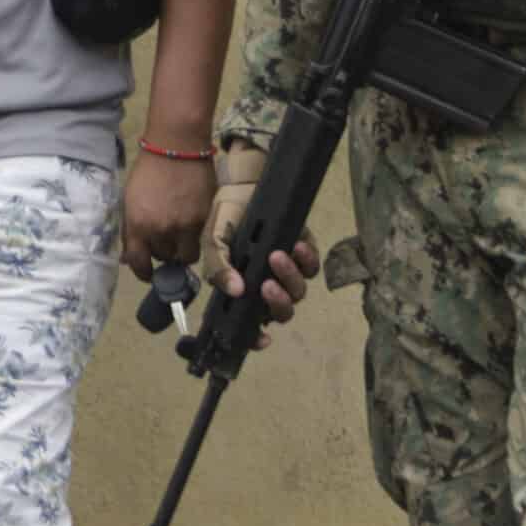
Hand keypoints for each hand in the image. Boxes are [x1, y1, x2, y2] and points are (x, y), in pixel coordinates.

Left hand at [120, 152, 215, 281]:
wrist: (177, 146)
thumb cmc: (148, 170)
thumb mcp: (129, 199)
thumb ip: (129, 229)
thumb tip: (127, 258)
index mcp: (137, 224)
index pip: (139, 263)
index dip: (143, 272)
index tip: (148, 273)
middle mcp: (160, 230)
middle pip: (163, 258)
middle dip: (162, 252)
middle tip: (164, 239)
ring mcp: (184, 226)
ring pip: (185, 256)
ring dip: (180, 249)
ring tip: (179, 234)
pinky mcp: (203, 220)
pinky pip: (198, 241)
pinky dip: (193, 237)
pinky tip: (190, 221)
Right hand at [206, 146, 320, 349]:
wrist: (243, 186)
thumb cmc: (225, 217)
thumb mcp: (212, 241)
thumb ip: (218, 267)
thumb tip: (236, 290)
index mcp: (243, 291)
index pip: (251, 324)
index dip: (256, 337)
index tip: (262, 339)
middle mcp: (266, 287)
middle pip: (282, 313)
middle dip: (278, 303)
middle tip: (267, 284)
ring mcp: (288, 273)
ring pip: (299, 292)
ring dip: (289, 277)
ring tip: (277, 254)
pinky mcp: (305, 254)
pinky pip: (313, 267)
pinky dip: (306, 259)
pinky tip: (295, 245)